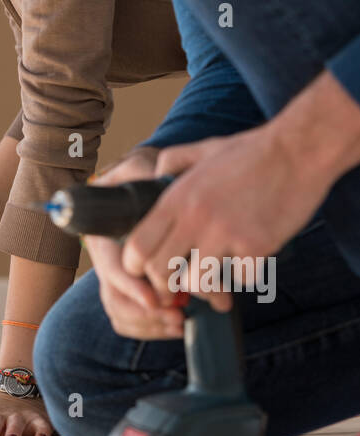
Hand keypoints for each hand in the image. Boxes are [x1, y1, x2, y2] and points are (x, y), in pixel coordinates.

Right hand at [87, 148, 183, 339]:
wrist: (147, 186)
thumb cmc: (146, 176)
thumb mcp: (140, 167)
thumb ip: (142, 171)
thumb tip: (154, 181)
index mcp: (102, 232)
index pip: (112, 268)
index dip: (132, 287)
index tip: (157, 298)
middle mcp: (107, 258)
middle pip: (115, 299)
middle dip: (146, 314)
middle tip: (178, 316)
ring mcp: (118, 276)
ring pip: (121, 313)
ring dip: (151, 325)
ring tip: (181, 323)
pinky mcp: (132, 290)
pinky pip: (131, 320)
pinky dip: (152, 328)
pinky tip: (178, 325)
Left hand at [122, 124, 328, 306]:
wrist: (298, 150)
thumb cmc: (253, 151)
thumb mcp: (204, 149)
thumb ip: (174, 161)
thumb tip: (155, 175)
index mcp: (177, 198)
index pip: (137, 247)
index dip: (136, 267)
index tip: (149, 272)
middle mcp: (195, 217)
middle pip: (159, 272)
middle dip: (168, 286)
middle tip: (181, 285)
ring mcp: (225, 233)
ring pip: (198, 283)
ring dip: (208, 285)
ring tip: (218, 274)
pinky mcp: (255, 245)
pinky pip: (241, 279)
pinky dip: (246, 274)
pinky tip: (252, 258)